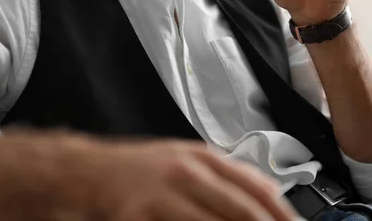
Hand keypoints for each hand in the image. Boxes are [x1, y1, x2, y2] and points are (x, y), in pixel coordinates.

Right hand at [0, 131, 297, 220]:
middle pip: (242, 210)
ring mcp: (162, 196)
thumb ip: (226, 175)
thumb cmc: (141, 168)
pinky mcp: (139, 217)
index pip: (257, 186)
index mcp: (203, 157)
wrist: (88, 171)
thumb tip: (269, 195)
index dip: (283, 213)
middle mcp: (187, 173)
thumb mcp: (188, 159)